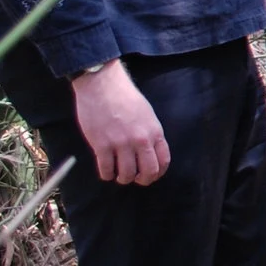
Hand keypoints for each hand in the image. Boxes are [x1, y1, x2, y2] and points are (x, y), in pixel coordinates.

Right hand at [74, 63, 170, 183]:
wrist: (103, 85)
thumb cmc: (125, 97)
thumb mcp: (147, 114)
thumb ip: (149, 133)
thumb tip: (149, 152)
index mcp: (154, 132)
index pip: (163, 161)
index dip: (157, 173)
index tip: (150, 176)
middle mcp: (141, 140)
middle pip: (147, 172)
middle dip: (142, 180)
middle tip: (134, 178)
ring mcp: (121, 144)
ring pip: (126, 174)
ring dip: (122, 178)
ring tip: (118, 174)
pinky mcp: (101, 145)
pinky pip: (106, 170)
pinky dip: (106, 174)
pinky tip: (106, 170)